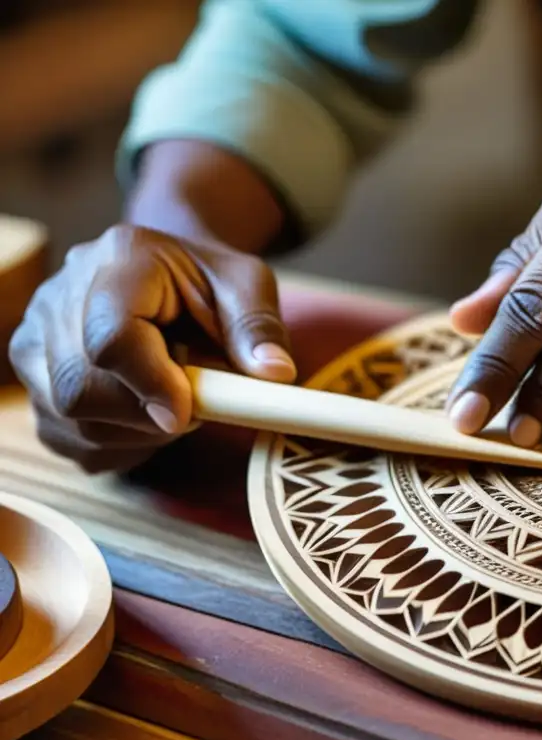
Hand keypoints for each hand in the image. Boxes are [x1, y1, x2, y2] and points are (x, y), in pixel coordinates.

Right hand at [8, 224, 295, 473]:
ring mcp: (36, 339)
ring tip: (171, 402)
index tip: (187, 414)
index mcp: (120, 261)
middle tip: (193, 406)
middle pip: (79, 388)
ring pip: (69, 421)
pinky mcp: (33, 379)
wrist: (166, 276)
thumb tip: (275, 373)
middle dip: (145, 416)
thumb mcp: (247, 286)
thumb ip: (259, 327)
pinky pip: (67, 440)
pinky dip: (115, 444)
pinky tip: (143, 415)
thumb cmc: (208, 282)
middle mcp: (59, 296)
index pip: (111, 337)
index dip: (150, 385)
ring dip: (133, 433)